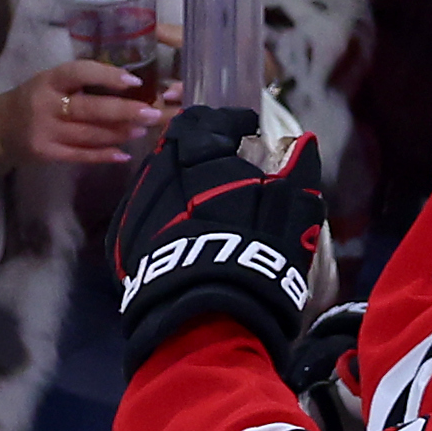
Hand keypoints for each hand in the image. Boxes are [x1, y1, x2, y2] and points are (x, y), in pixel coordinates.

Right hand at [0, 56, 175, 168]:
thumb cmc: (34, 100)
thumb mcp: (50, 84)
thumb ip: (81, 84)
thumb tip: (129, 88)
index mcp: (48, 81)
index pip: (78, 72)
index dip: (107, 75)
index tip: (134, 82)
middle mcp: (46, 104)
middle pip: (91, 109)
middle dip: (125, 111)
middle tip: (152, 114)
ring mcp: (46, 130)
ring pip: (90, 134)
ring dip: (120, 133)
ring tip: (142, 130)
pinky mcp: (47, 152)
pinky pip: (81, 155)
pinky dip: (105, 155)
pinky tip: (124, 154)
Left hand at [110, 104, 330, 374]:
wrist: (209, 310)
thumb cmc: (257, 251)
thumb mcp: (293, 209)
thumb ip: (298, 169)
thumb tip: (304, 140)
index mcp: (202, 156)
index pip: (210, 121)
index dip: (230, 120)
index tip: (247, 127)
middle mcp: (163, 171)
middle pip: (175, 142)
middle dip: (198, 142)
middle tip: (220, 153)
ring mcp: (139, 204)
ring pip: (155, 173)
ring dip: (177, 173)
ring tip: (199, 187)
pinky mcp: (127, 237)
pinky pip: (143, 207)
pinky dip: (163, 204)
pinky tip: (180, 220)